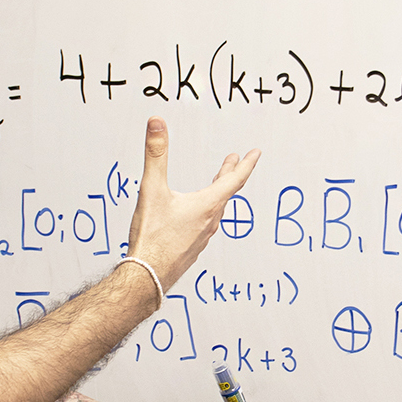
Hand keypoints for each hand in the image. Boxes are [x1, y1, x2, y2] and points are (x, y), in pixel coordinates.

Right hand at [124, 117, 259, 290]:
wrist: (146, 277)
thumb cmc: (151, 238)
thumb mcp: (151, 189)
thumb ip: (155, 154)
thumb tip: (156, 123)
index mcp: (206, 206)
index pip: (234, 180)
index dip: (246, 164)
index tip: (256, 153)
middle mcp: (209, 221)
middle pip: (226, 193)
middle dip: (231, 174)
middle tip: (235, 160)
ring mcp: (202, 237)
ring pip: (216, 209)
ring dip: (218, 192)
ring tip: (215, 184)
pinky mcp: (192, 248)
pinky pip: (205, 224)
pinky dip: (206, 210)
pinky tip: (194, 214)